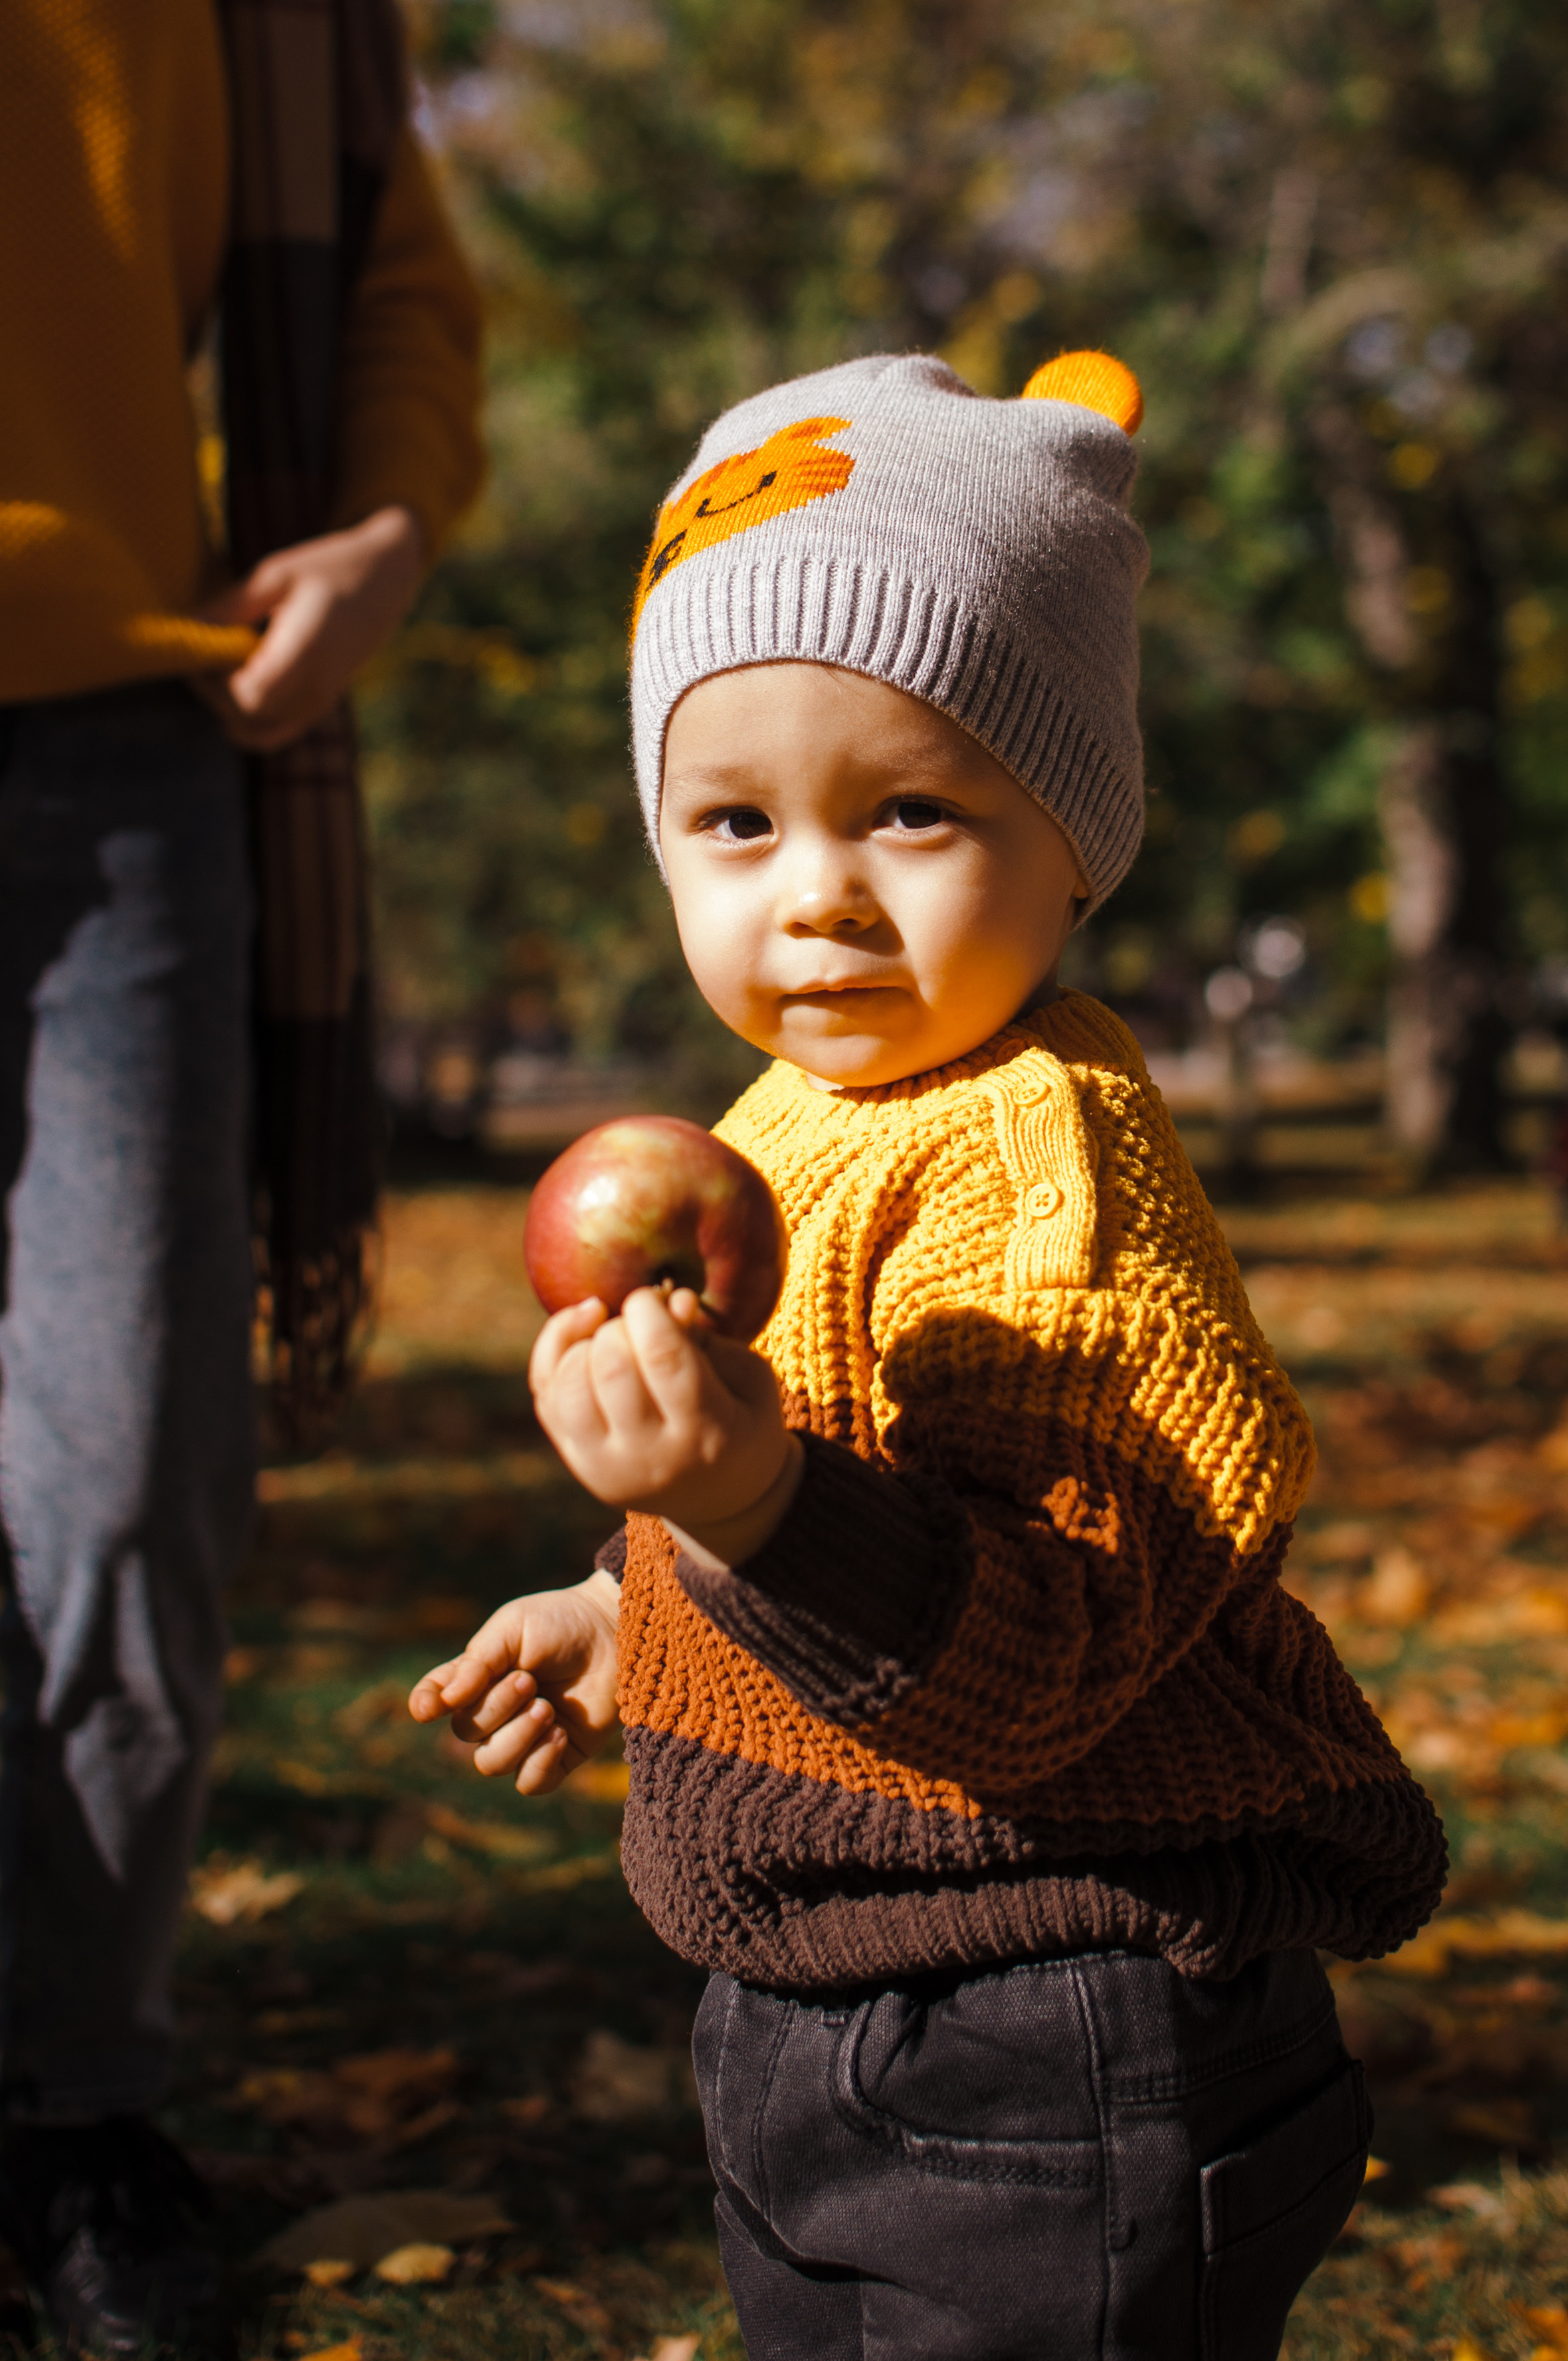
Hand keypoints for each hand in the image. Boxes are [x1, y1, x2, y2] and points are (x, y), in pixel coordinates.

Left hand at [192, 504, 423, 750]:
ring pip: (261, 731)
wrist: (385, 582)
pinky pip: (277, 732)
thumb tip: (189, 627)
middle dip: (216, 694)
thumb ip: (233, 604)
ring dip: (230, 710)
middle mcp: (318, 683)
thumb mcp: (277, 573)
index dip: (216, 682)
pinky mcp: (321, 705)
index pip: (251, 692)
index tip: (201, 653)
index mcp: (307, 647)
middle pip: (250, 714)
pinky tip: (238, 687)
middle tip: (202, 660)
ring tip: (219, 673)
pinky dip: (249, 722)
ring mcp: (322, 699)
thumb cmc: (329, 568)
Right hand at [408, 1570, 620, 1795]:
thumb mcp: (513, 1628)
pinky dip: (539, 1762)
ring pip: (492, 1764)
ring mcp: (525, 1737)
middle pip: (466, 1734)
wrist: (617, 1633)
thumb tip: (444, 1702)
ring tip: (547, 1709)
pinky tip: (559, 1733)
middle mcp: (495, 1711)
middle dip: (495, 1708)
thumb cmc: (562, 1623)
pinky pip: (529, 1783)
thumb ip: (477, 1663)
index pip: (435, 1697)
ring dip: (517, 1736)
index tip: (427, 1710)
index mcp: (477, 1676)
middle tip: (529, 1680)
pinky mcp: (558, 1757)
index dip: (425, 1705)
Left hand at [530, 1287, 801, 1564]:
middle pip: (612, 1369)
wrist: (720, 1500)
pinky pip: (547, 1398)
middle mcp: (651, 1456)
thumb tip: (672, 1299)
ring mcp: (607, 1465)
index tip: (650, 1296)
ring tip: (607, 1329)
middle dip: (618, 1326)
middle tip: (636, 1323)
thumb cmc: (741, 1423)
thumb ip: (711, 1340)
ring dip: (581, 1342)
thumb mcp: (750, 1380)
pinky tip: (581, 1331)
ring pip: (570, 1386)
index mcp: (706, 1432)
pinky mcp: (578, 1462)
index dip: (648, 1311)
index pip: (663, 1357)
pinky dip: (553, 1354)